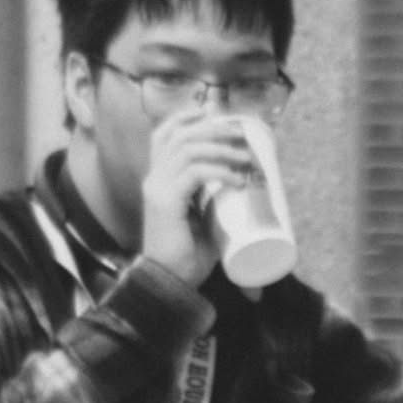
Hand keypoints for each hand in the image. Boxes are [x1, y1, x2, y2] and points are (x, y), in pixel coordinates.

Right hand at [142, 108, 254, 286]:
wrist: (168, 286)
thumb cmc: (186, 260)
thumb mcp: (202, 223)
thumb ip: (215, 205)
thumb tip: (248, 194)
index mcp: (157, 180)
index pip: (164, 134)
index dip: (188, 118)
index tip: (215, 116)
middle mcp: (154, 179)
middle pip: (180, 135)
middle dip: (214, 129)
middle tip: (240, 136)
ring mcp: (157, 189)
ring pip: (188, 149)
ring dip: (221, 148)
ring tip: (245, 159)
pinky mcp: (165, 202)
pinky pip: (194, 173)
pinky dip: (218, 171)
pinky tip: (236, 179)